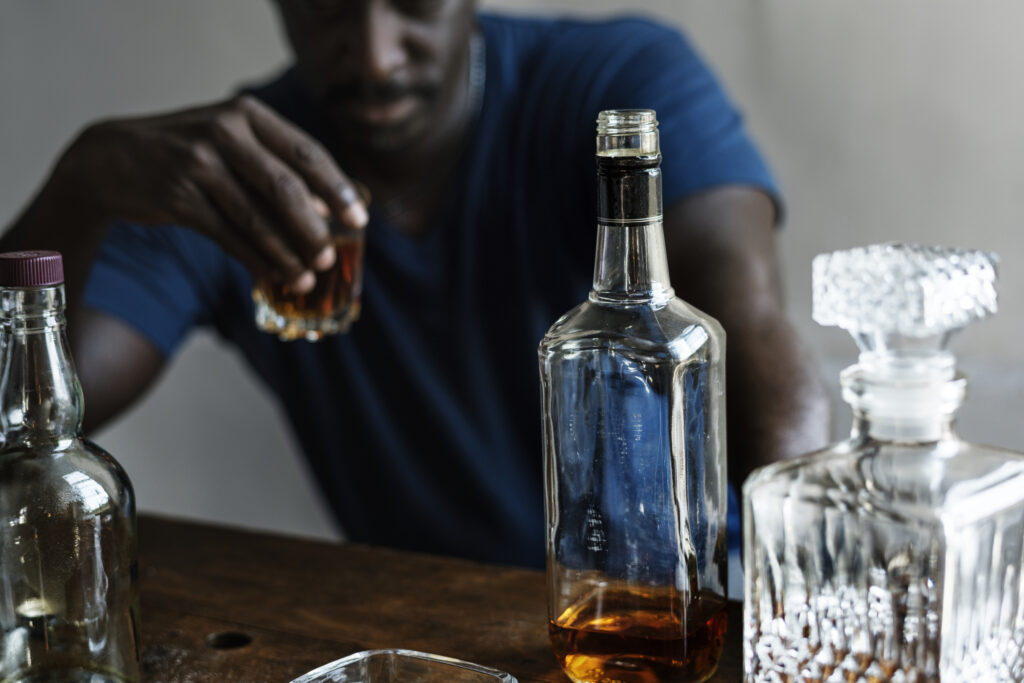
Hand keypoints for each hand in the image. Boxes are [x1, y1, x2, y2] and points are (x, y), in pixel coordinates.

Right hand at [56, 95, 366, 292]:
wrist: (110, 159)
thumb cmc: (186, 154)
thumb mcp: (231, 145)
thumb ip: (276, 170)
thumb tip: (327, 214)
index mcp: (247, 114)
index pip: (306, 152)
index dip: (337, 189)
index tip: (359, 220)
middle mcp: (225, 131)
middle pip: (285, 187)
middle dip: (313, 228)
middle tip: (330, 257)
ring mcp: (198, 163)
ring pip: (257, 217)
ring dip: (286, 253)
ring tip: (307, 278)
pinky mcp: (178, 195)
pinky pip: (229, 235)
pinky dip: (255, 259)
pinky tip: (273, 277)